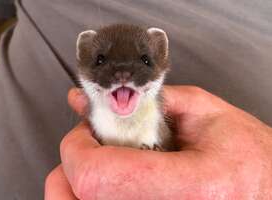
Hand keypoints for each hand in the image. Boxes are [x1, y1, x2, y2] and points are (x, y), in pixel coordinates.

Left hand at [46, 86, 271, 199]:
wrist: (265, 188)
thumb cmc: (249, 158)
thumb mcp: (206, 114)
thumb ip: (152, 102)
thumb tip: (102, 101)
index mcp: (189, 187)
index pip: (97, 178)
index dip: (77, 149)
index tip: (84, 132)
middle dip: (72, 167)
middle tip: (90, 147)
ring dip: (80, 183)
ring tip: (102, 163)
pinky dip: (95, 194)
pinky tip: (113, 180)